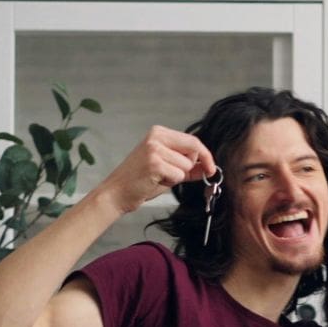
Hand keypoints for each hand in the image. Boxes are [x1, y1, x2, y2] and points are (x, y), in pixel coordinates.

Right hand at [98, 124, 215, 214]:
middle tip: (177, 176)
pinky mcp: (154, 163)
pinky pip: (178, 175)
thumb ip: (187, 167)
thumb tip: (207, 167)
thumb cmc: (140, 182)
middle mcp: (156, 136)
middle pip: (194, 148)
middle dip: (195, 165)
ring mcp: (155, 148)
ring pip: (187, 165)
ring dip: (177, 176)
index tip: (211, 168)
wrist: (116, 193)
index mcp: (159, 133)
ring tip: (159, 178)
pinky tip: (155, 181)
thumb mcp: (167, 170)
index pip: (192, 140)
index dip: (205, 156)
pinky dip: (170, 182)